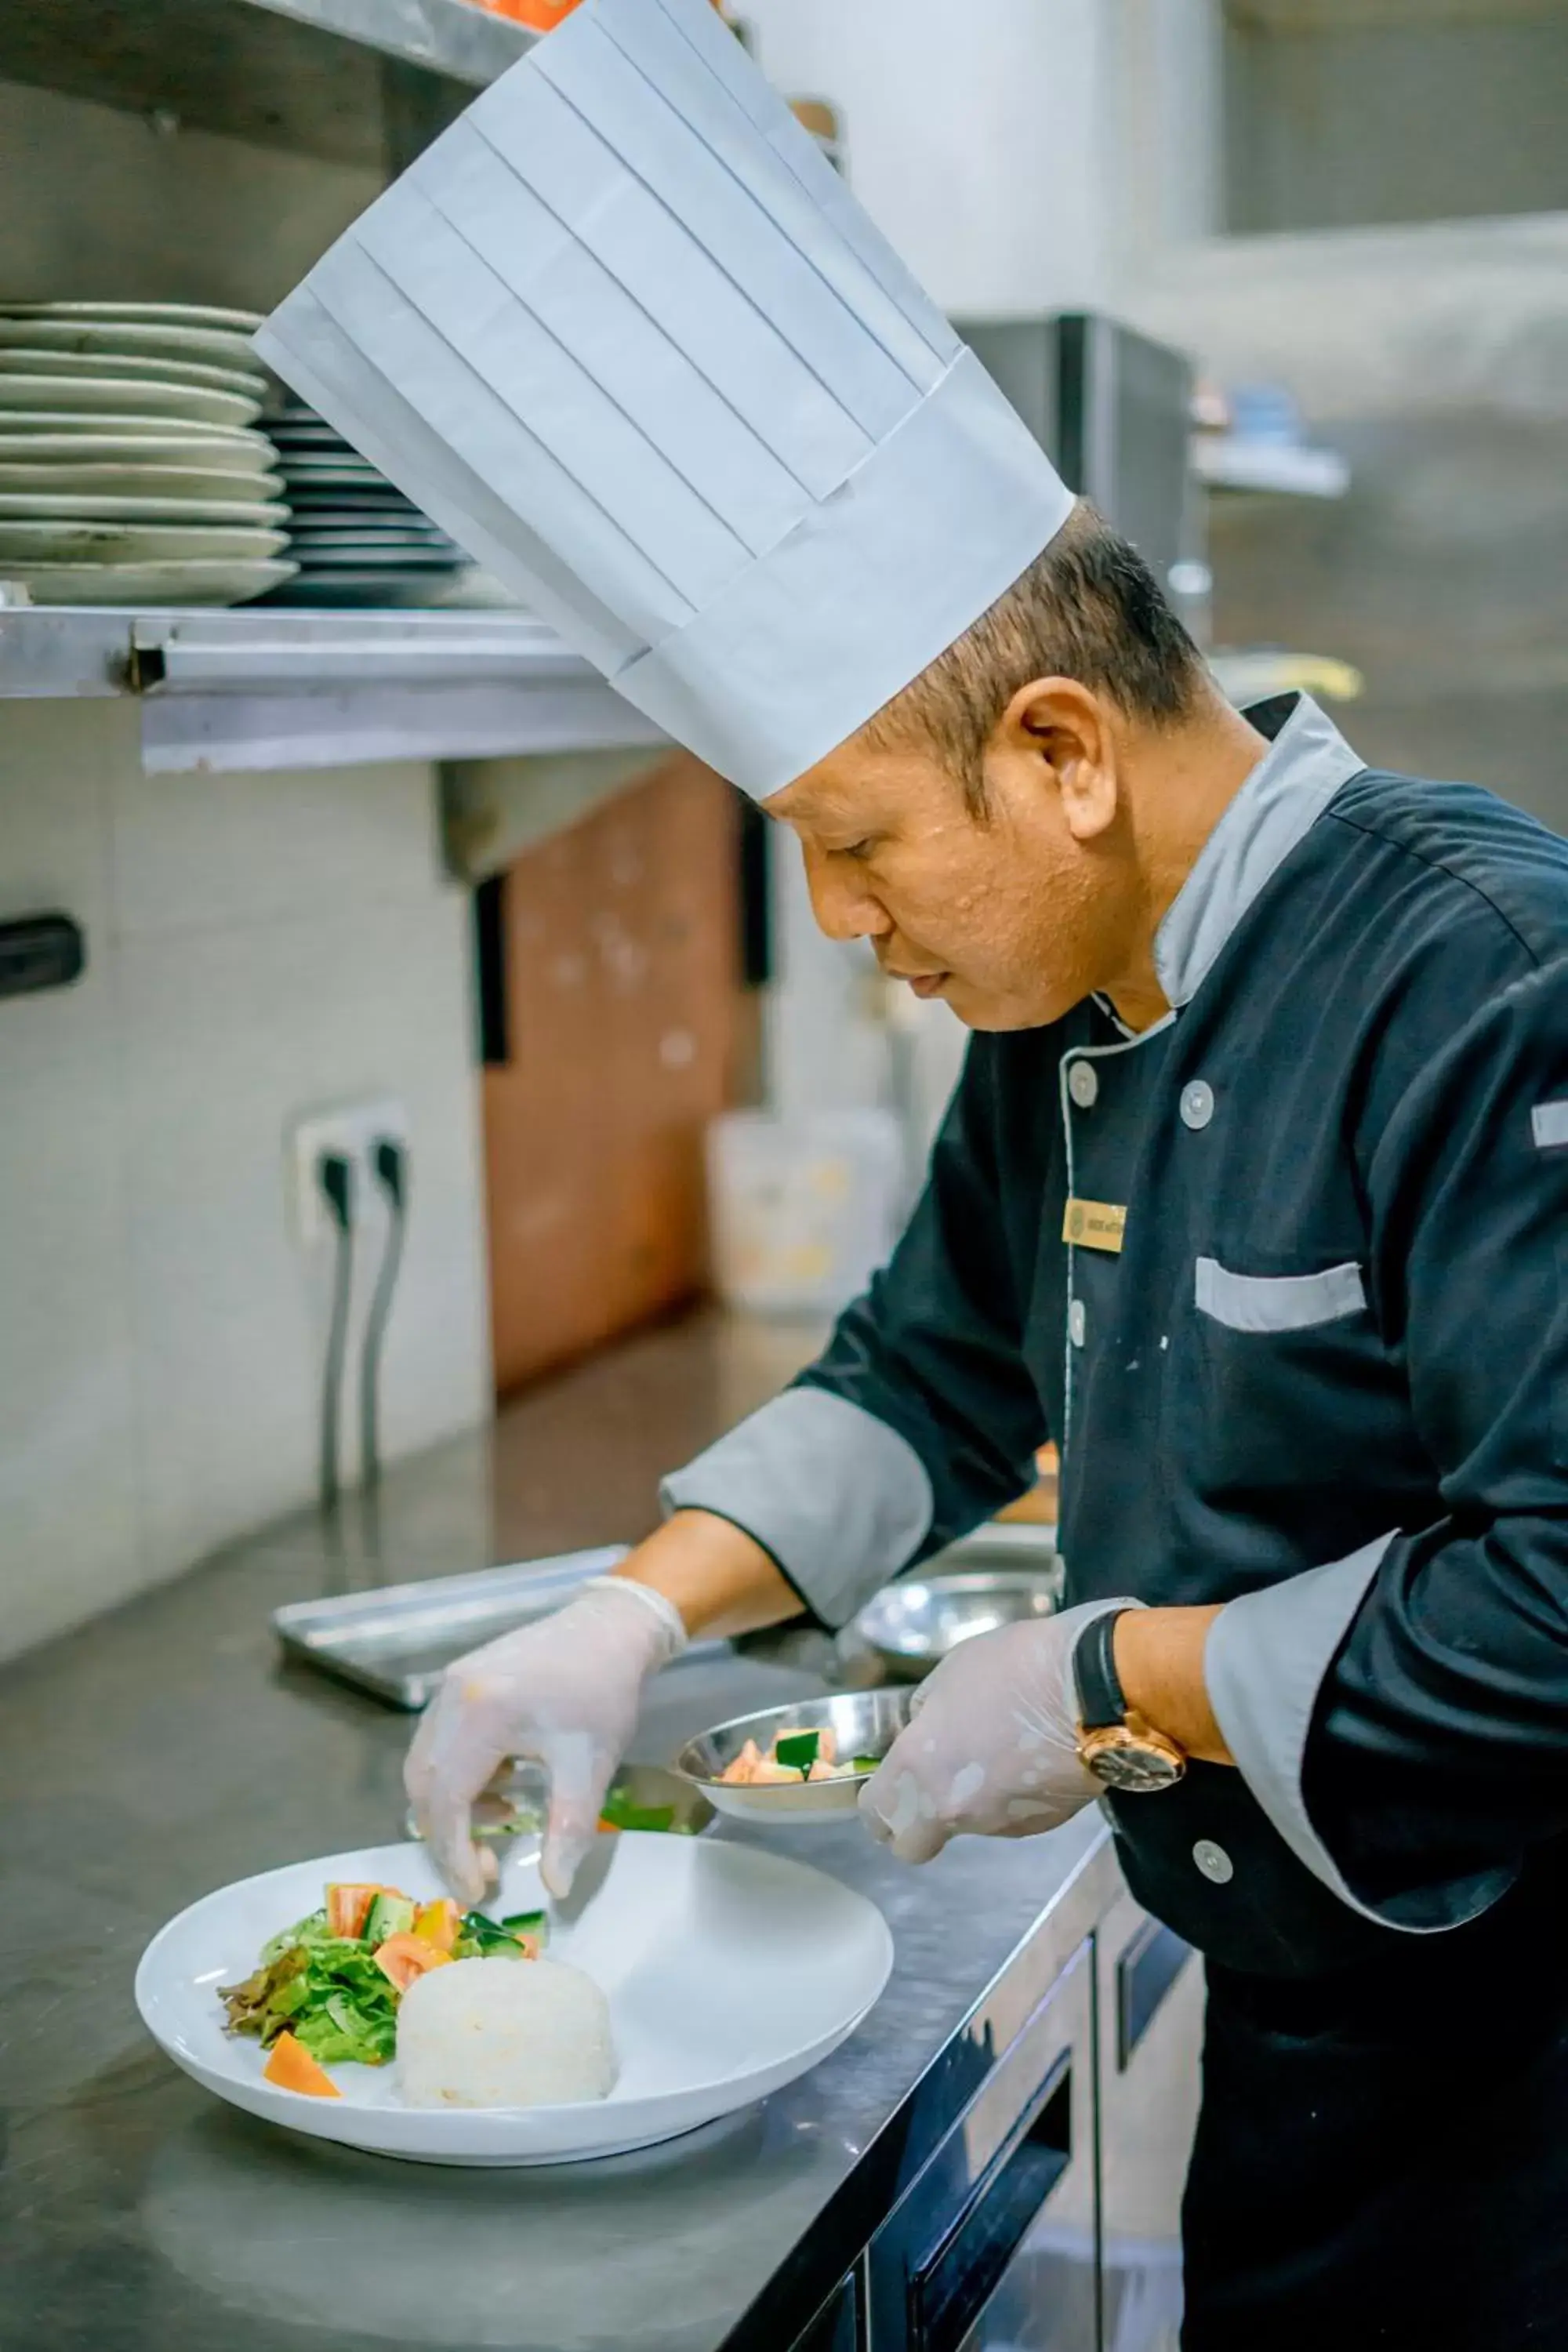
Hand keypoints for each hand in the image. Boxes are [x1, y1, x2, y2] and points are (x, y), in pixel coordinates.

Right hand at [404, 1581, 682, 1905]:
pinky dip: (460, 1777)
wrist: (611, 1626)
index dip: (455, 1854)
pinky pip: (440, 1742)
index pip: (447, 1801)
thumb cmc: (604, 1693)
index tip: (478, 1893)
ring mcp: (450, 1685)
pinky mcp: (460, 1681)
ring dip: (452, 1807)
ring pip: (427, 1765)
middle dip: (448, 1836)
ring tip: (503, 1824)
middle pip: (425, 1786)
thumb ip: (569, 1828)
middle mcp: (451, 1697)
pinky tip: (502, 1786)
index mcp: (480, 1716)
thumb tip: (557, 1889)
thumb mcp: (590, 1764)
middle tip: (485, 1870)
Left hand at [860, 1597, 1140, 1865]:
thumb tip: (926, 1732)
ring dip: (972, 1801)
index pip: (876, 1816)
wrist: (1097, 1686)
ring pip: (968, 1827)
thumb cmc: (1016, 1665)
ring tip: (1000, 1749)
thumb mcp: (951, 1673)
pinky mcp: (1044, 1825)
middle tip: (932, 1786)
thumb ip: (927, 1713)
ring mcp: (1002, 1824)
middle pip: (913, 1845)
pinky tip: (1032, 1757)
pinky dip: (1012, 1797)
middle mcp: (955, 1810)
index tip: (888, 1784)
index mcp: (920, 1769)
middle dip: (914, 1825)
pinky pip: (1011, 1817)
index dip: (876, 1805)